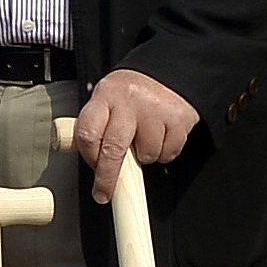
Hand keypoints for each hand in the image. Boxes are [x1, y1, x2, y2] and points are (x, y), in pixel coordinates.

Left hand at [72, 68, 199, 203]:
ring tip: (144, 138)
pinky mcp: (178, 120)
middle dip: (107, 178)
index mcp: (106, 96)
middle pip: (113, 150)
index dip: (88, 157)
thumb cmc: (133, 92)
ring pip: (145, 154)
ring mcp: (155, 110)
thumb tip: (91, 162)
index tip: (92, 170)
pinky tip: (161, 135)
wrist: (167, 73)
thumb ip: (98, 125)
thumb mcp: (108, 98)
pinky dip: (164, 152)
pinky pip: (168, 153)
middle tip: (103, 194)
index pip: (88, 132)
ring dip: (144, 156)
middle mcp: (129, 101)